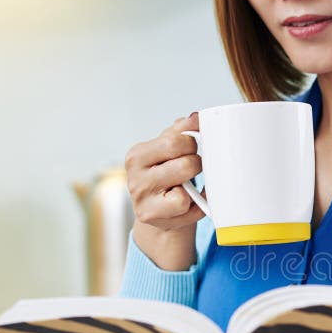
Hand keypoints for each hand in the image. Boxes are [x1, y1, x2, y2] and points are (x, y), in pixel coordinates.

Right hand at [124, 112, 205, 269]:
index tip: (192, 150)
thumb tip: (196, 117)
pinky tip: (189, 204)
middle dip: (197, 164)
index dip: (193, 144)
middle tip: (193, 170)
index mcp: (138, 154)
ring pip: (185, 185)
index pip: (176, 140)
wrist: (162, 216)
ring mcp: (141, 198)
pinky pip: (186, 204)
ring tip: (188, 187)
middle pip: (184, 162)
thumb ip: (181, 131)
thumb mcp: (169, 153)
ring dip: (195, 185)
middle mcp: (134, 176)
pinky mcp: (150, 216)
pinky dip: (195, 205)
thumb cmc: (168, 179)